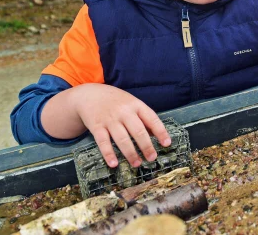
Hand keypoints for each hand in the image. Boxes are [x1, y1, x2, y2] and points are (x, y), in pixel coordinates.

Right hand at [46, 84, 170, 167]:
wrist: (90, 94)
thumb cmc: (117, 101)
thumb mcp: (132, 103)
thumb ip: (143, 117)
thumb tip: (156, 135)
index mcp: (136, 105)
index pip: (152, 118)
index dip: (160, 131)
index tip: (167, 143)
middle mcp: (124, 111)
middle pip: (138, 131)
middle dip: (146, 146)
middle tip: (152, 158)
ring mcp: (110, 119)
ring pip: (122, 138)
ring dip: (131, 153)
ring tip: (137, 164)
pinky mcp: (96, 126)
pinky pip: (103, 142)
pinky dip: (108, 154)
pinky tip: (114, 164)